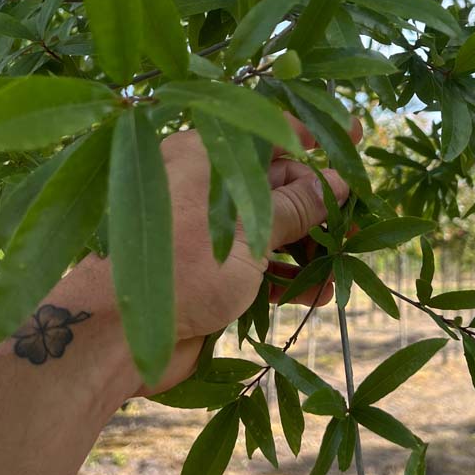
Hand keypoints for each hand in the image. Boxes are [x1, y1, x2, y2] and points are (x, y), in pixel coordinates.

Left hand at [135, 116, 360, 395]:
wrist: (116, 340)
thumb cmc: (180, 270)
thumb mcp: (248, 234)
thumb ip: (295, 207)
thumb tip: (336, 181)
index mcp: (204, 157)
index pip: (270, 135)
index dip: (315, 137)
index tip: (359, 134)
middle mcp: (205, 189)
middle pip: (276, 186)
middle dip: (318, 205)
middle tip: (358, 224)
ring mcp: (207, 234)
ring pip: (270, 230)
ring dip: (308, 247)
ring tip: (342, 267)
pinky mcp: (210, 274)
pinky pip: (259, 267)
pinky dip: (287, 277)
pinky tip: (318, 293)